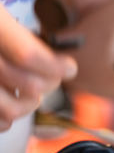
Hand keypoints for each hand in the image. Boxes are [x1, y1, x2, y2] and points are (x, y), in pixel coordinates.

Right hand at [0, 5, 77, 130]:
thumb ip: (15, 32)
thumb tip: (53, 58)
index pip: (29, 56)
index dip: (56, 66)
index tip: (69, 67)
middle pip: (27, 85)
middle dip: (49, 84)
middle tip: (54, 77)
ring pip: (9, 110)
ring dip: (28, 105)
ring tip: (32, 95)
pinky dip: (5, 120)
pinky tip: (8, 108)